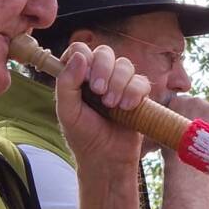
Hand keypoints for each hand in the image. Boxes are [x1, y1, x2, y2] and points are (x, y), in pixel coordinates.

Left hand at [55, 42, 150, 163]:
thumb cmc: (83, 137)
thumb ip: (66, 83)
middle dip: (104, 69)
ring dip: (119, 83)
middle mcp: (99, 76)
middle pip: (105, 52)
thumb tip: (79, 56)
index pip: (80, 50)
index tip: (85, 78)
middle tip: (99, 92)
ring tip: (112, 105)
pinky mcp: (137, 94)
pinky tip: (128, 107)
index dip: (84, 58)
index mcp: (78, 77)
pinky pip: (141, 81)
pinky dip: (135, 92)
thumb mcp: (67, 112)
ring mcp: (120, 84)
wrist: (107, 158)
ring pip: (125, 65)